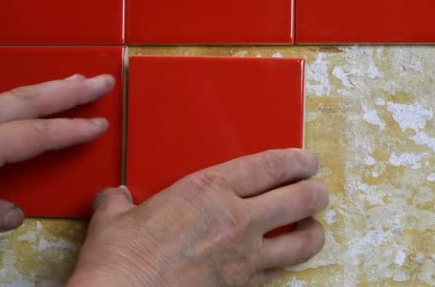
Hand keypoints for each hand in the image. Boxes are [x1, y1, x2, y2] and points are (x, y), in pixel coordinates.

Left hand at [0, 74, 114, 238]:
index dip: (70, 130)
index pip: (32, 135)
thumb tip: (14, 214)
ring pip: (6, 97)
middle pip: (23, 102)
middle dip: (67, 91)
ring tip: (74, 82)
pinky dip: (19, 101)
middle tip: (101, 81)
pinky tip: (29, 102)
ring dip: (44, 90)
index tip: (101, 124)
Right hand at [69, 149, 328, 285]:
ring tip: (313, 228)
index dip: (297, 161)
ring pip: (302, 242)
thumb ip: (120, 202)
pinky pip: (278, 274)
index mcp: (209, 190)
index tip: (309, 161)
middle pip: (299, 200)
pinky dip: (285, 267)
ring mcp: (245, 257)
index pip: (269, 166)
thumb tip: (114, 197)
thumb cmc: (118, 260)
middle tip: (319, 192)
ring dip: (314, 232)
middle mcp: (236, 219)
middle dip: (316, 193)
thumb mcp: (115, 219)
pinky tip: (281, 263)